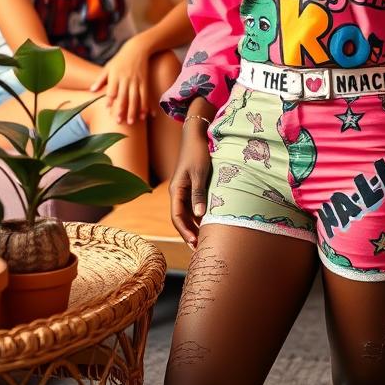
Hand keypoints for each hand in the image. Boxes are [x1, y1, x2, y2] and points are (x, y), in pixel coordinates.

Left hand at [89, 34, 155, 123]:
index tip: (107, 109)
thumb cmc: (120, 59)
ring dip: (133, 111)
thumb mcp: (108, 67)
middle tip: (119, 122)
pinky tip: (146, 115)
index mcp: (116, 76)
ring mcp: (136, 81)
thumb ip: (100, 79)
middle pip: (124, 96)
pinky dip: (145, 105)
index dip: (110, 99)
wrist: (137, 49)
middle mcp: (126, 79)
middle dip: (121, 109)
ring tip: (131, 122)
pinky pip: (145, 96)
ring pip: (135, 98)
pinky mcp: (145, 82)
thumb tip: (91, 90)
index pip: (112, 90)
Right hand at [169, 121, 212, 247]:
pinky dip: (199, 216)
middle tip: (200, 249)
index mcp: (176, 191)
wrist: (196, 135)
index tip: (194, 243)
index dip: (185, 231)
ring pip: (187, 213)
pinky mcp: (191, 186)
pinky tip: (208, 223)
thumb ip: (198, 194)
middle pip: (181, 219)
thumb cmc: (197, 152)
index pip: (177, 217)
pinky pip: (193, 206)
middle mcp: (177, 193)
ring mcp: (184, 190)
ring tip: (205, 240)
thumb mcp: (199, 173)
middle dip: (189, 234)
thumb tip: (200, 216)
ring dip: (195, 226)